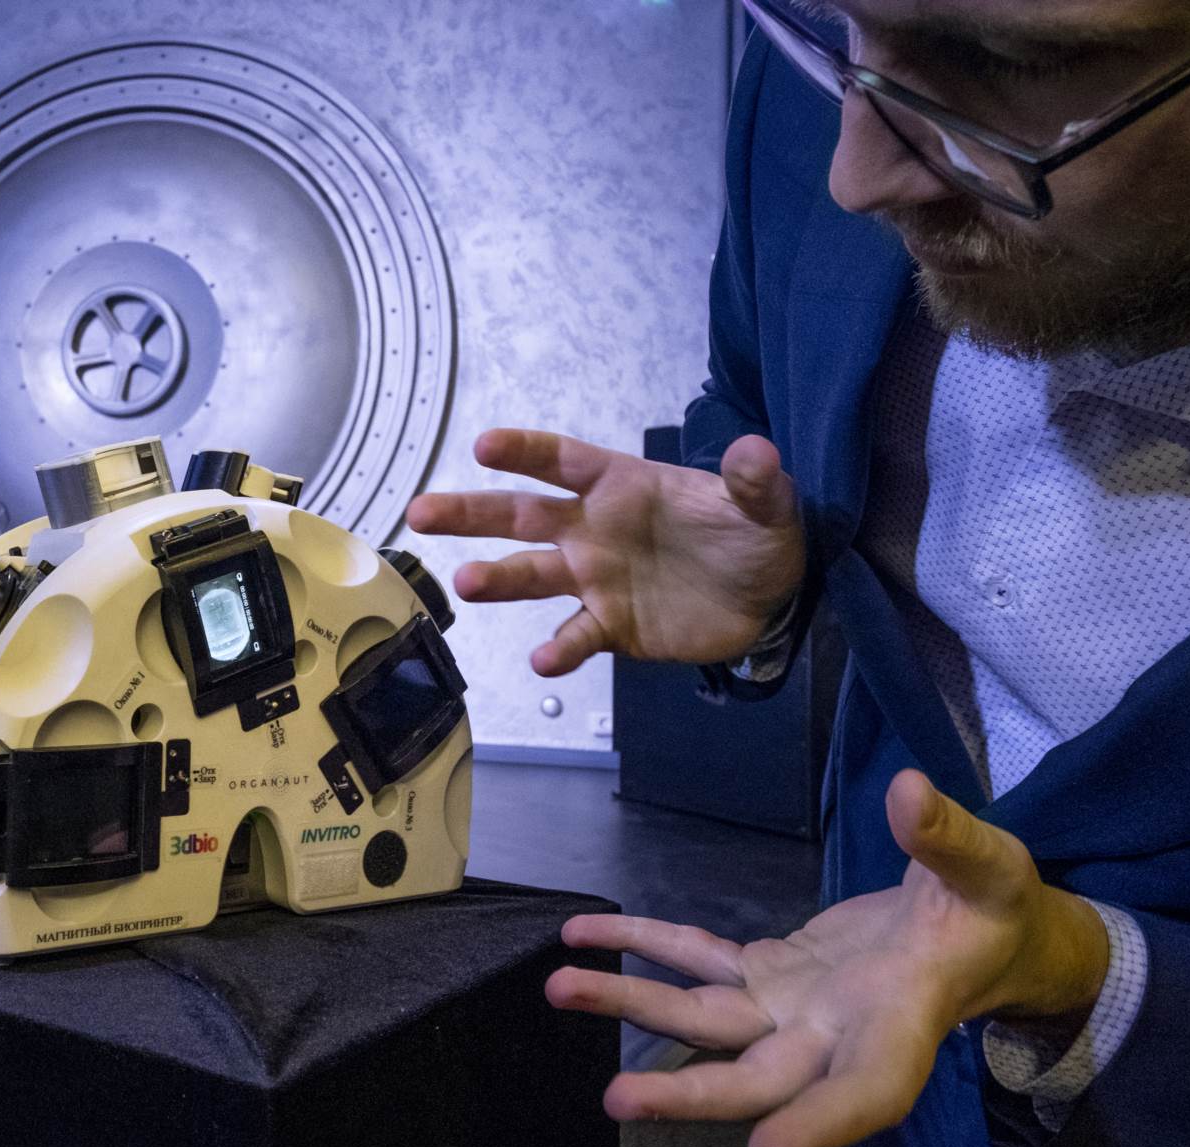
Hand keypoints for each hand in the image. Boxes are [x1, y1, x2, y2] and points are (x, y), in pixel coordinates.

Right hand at [405, 428, 805, 674]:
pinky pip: (577, 636)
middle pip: (521, 516)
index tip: (484, 446)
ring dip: (499, 580)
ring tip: (467, 585)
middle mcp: (593, 530)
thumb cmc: (753, 534)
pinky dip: (560, 648)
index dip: (525, 451)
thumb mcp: (765, 502)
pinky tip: (543, 659)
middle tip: (421, 513)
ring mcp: (596, 580)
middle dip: (471, 513)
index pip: (562, 462)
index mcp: (620, 484)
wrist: (768, 599)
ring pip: (532, 577)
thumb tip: (757, 453)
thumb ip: (753, 481)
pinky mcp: (611, 626)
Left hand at [545, 770, 1110, 1146]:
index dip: (819, 1124)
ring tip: (561, 988)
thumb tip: (909, 793)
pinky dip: (645, 946)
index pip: (865, 1092)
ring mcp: (793, 1009)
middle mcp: (836, 1034)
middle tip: (617, 1102)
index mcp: (902, 1025)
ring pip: (706, 1021)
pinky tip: (589, 936)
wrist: (977, 928)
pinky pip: (699, 962)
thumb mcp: (989, 870)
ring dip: (633, 1007)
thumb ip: (947, 839)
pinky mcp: (770, 975)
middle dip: (687, 1093)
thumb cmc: (992, 908)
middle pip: (756, 1078)